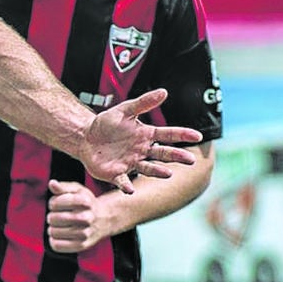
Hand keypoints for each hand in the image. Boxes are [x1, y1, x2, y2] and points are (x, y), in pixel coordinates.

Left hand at [46, 179, 109, 252]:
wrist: (104, 219)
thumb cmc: (85, 202)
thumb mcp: (76, 190)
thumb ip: (62, 187)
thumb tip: (52, 183)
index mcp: (84, 201)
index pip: (55, 203)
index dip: (53, 203)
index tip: (58, 204)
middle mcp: (86, 218)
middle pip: (53, 218)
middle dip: (52, 216)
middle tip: (58, 215)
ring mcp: (85, 233)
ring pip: (53, 232)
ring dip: (52, 228)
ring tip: (60, 225)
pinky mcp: (82, 245)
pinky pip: (57, 245)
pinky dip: (54, 240)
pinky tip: (60, 235)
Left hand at [83, 89, 201, 192]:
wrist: (85, 136)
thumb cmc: (107, 123)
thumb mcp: (124, 110)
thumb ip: (143, 103)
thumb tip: (164, 91)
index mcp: (146, 135)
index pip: (168, 135)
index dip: (183, 135)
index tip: (198, 136)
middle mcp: (142, 151)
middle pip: (163, 154)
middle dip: (177, 157)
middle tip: (190, 159)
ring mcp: (131, 163)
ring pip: (148, 169)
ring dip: (157, 172)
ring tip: (168, 173)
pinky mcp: (116, 174)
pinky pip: (123, 181)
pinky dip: (126, 185)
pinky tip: (130, 189)